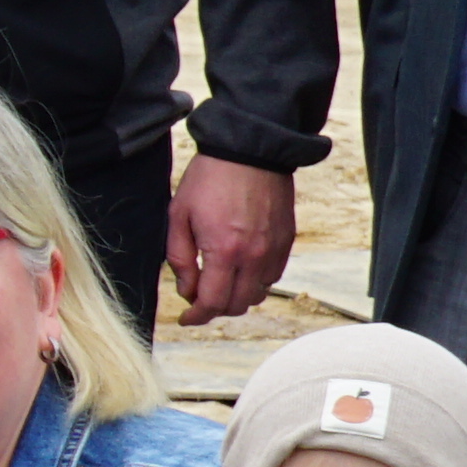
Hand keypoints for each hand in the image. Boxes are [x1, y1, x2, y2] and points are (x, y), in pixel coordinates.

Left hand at [168, 155, 297, 323]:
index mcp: (224, 251)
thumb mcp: (179, 215)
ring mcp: (274, 249)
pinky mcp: (286, 240)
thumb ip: (179, 258)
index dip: (197, 317)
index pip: (213, 303)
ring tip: (220, 283)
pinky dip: (256, 281)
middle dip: (215, 309)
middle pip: (237, 305)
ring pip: (258, 294)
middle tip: (199, 299)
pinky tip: (241, 268)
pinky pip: (273, 276)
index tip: (186, 318)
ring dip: (237, 297)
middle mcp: (254, 256)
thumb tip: (186, 290)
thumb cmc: (209, 178)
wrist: (250, 148)